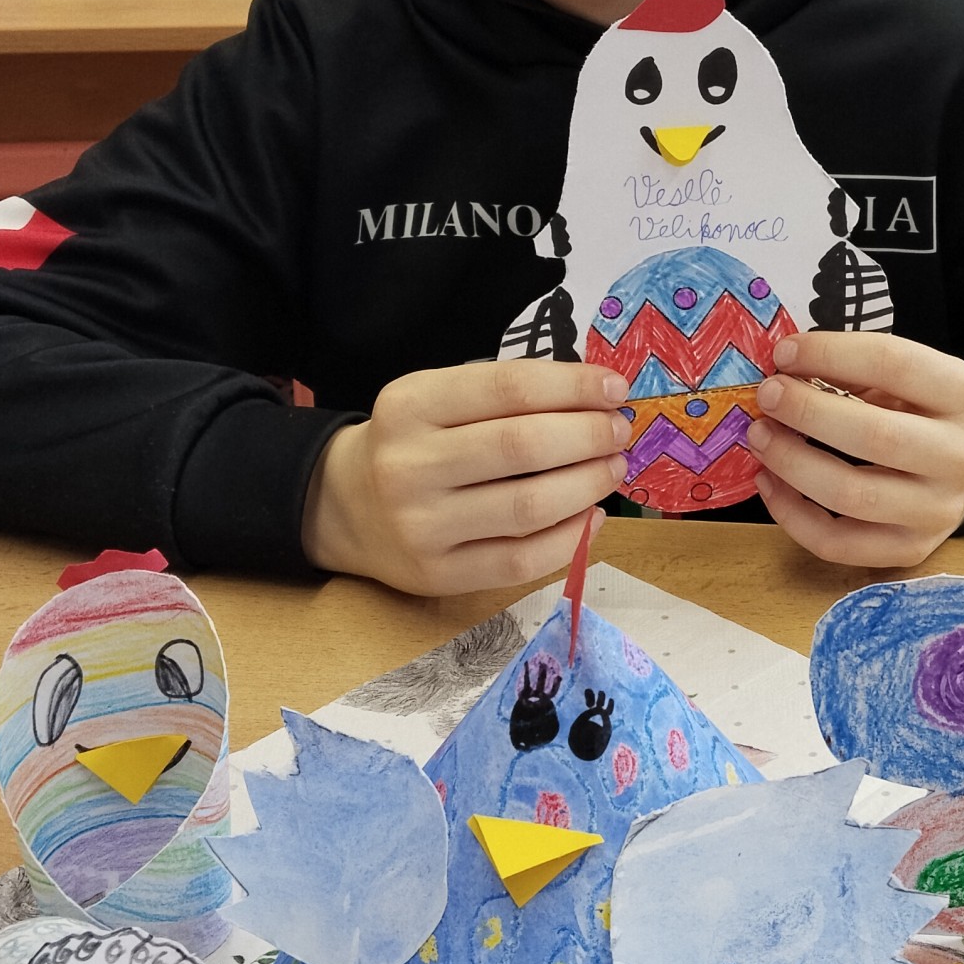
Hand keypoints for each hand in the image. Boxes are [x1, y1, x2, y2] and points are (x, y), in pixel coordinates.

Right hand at [302, 359, 633, 594]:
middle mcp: (410, 465)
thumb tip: (597, 400)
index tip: (614, 390)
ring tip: (611, 469)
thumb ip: (504, 397)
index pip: (508, 390)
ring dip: (587, 485)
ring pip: (528, 507)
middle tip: (618, 432)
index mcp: (410, 405)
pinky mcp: (437, 575)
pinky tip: (590, 517)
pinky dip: (569, 539)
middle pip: (522, 447)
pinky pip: (520, 561)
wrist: (344, 507)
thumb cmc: (412, 443)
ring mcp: (422, 526)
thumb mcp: (436, 399)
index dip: (573, 388)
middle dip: (588, 437)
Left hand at [749, 331, 963, 568]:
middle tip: (767, 396)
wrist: (960, 475)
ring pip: (853, 494)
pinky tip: (769, 482)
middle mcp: (963, 457)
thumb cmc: (921, 416)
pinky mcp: (910, 550)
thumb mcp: (906, 381)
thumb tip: (786, 373)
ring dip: (792, 463)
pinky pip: (838, 542)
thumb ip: (856, 372)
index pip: (896, 365)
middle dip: (807, 413)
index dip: (832, 354)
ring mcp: (939, 511)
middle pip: (876, 436)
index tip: (785, 352)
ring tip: (760, 437)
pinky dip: (792, 513)